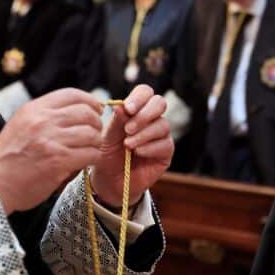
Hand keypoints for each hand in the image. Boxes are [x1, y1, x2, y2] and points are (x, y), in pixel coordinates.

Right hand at [0, 88, 102, 213]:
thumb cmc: (8, 158)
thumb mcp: (20, 125)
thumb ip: (43, 116)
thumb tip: (73, 110)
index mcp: (34, 109)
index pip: (71, 94)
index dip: (89, 101)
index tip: (95, 110)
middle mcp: (43, 120)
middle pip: (86, 113)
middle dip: (96, 123)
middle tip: (95, 134)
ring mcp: (52, 140)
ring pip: (92, 134)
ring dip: (95, 143)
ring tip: (90, 150)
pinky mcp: (59, 161)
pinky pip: (91, 154)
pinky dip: (93, 158)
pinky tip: (87, 162)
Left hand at [89, 84, 173, 209]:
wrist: (110, 181)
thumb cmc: (108, 155)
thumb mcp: (107, 137)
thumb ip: (116, 122)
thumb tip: (121, 106)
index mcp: (137, 110)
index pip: (145, 93)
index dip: (139, 98)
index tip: (128, 109)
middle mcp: (151, 120)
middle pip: (160, 103)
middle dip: (144, 114)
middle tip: (128, 129)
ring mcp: (161, 136)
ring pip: (162, 125)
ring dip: (144, 134)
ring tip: (128, 145)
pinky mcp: (166, 153)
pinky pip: (165, 144)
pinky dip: (150, 147)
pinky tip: (138, 152)